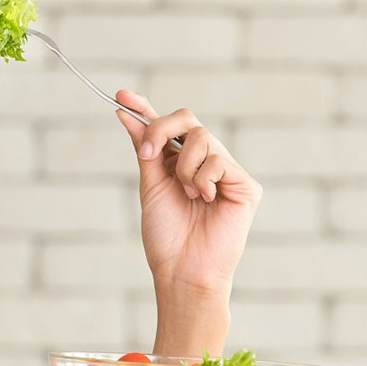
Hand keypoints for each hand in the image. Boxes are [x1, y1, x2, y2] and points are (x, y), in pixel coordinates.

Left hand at [113, 90, 262, 295]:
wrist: (182, 269)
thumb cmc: (166, 235)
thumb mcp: (150, 185)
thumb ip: (145, 149)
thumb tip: (126, 114)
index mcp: (179, 163)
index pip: (166, 127)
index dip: (145, 108)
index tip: (121, 96)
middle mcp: (204, 162)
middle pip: (187, 120)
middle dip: (161, 129)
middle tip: (148, 154)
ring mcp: (226, 172)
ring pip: (201, 137)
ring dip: (184, 167)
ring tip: (187, 195)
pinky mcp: (245, 184)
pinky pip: (217, 160)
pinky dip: (202, 179)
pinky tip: (205, 201)